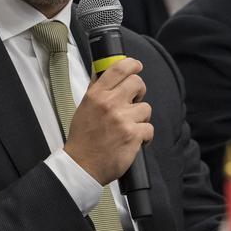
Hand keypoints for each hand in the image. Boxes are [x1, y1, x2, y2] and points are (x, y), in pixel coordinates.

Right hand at [62, 57, 153, 185]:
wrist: (82, 165)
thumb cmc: (83, 139)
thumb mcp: (83, 108)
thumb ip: (96, 91)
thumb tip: (103, 73)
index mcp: (96, 95)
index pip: (118, 68)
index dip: (132, 64)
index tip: (136, 66)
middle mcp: (109, 104)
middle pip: (137, 83)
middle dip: (139, 92)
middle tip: (134, 102)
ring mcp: (122, 119)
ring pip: (146, 108)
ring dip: (141, 118)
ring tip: (129, 128)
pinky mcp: (133, 135)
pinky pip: (149, 128)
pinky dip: (144, 136)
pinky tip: (133, 141)